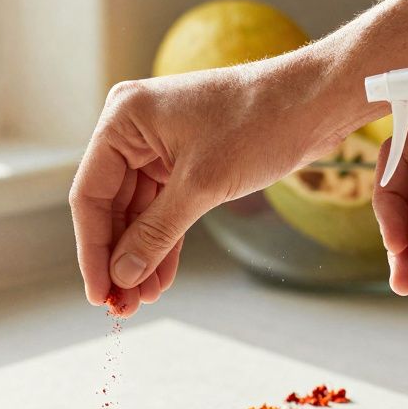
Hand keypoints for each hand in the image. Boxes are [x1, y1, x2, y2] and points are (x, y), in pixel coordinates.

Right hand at [70, 50, 360, 315]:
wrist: (317, 101)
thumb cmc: (261, 123)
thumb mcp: (202, 185)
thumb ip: (156, 233)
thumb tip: (123, 275)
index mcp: (123, 120)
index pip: (91, 194)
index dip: (92, 249)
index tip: (98, 293)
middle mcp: (133, 130)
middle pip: (111, 207)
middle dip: (119, 258)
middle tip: (120, 307)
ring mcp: (159, 146)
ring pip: (138, 213)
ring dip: (140, 257)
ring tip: (140, 301)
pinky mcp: (184, 161)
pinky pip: (163, 209)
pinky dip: (163, 242)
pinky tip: (158, 279)